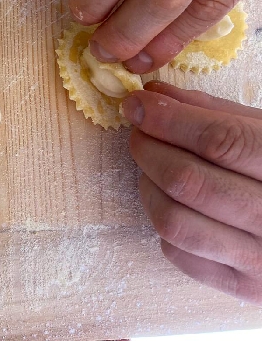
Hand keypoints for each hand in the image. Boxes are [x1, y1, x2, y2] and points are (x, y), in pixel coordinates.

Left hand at [122, 81, 261, 303]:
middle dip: (148, 149)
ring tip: (152, 167)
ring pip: (174, 221)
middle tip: (139, 133)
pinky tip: (172, 203)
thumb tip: (153, 95)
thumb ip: (214, 112)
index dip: (167, 119)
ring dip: (148, 186)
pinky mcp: (244, 287)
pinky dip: (162, 225)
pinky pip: (179, 254)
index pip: (219, 141)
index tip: (136, 104)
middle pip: (187, 181)